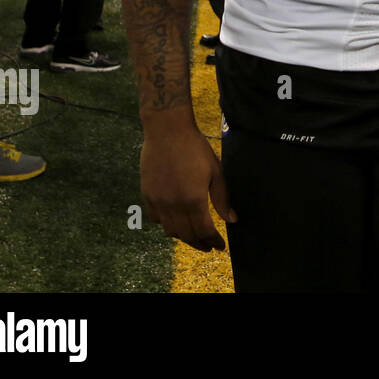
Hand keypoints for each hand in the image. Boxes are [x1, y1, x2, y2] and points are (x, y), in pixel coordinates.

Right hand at [140, 124, 235, 251]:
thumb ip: (222, 198)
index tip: (221, 246)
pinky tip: (175, 221)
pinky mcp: (146, 196)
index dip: (214, 241)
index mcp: (194, 200)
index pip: (205, 230)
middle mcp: (174, 206)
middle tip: (208, 246)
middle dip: (199, 243)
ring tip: (193, 236)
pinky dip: (166, 224)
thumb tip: (232, 219)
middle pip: (187, 235)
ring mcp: (158, 202)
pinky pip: (156, 219)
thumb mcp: (215, 171)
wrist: (167, 132)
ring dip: (183, 236)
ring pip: (170, 230)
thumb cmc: (195, 149)